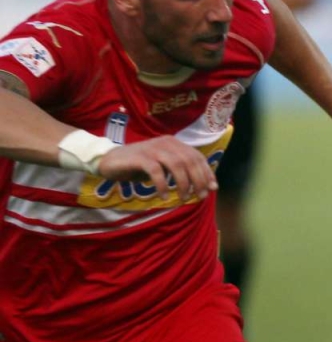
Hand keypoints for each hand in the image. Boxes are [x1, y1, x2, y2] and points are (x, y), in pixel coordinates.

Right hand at [96, 137, 216, 200]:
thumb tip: (207, 186)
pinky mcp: (139, 157)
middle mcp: (166, 143)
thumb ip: (183, 172)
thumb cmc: (140, 166)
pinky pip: (156, 171)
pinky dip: (163, 185)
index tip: (212, 188)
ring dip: (183, 183)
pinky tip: (165, 196)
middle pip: (189, 161)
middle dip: (198, 180)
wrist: (109, 160)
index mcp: (174, 144)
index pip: (197, 157)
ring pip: (176, 165)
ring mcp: (152, 149)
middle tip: (199, 196)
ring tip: (183, 198)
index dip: (207, 172)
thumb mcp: (164, 168)